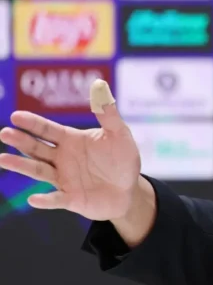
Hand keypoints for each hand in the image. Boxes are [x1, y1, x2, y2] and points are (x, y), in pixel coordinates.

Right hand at [0, 80, 140, 219]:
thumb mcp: (119, 134)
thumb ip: (108, 113)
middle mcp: (62, 158)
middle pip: (37, 148)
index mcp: (71, 140)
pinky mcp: (71, 198)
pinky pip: (56, 199)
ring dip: (22, 166)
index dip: (33, 123)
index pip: (48, 130)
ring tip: (3, 159)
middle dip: (21, 141)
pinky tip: (33, 199)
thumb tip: (99, 84)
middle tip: (5, 133)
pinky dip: (45, 200)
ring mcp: (64, 179)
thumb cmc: (122, 159)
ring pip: (39, 171)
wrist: (129, 189)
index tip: (16, 116)